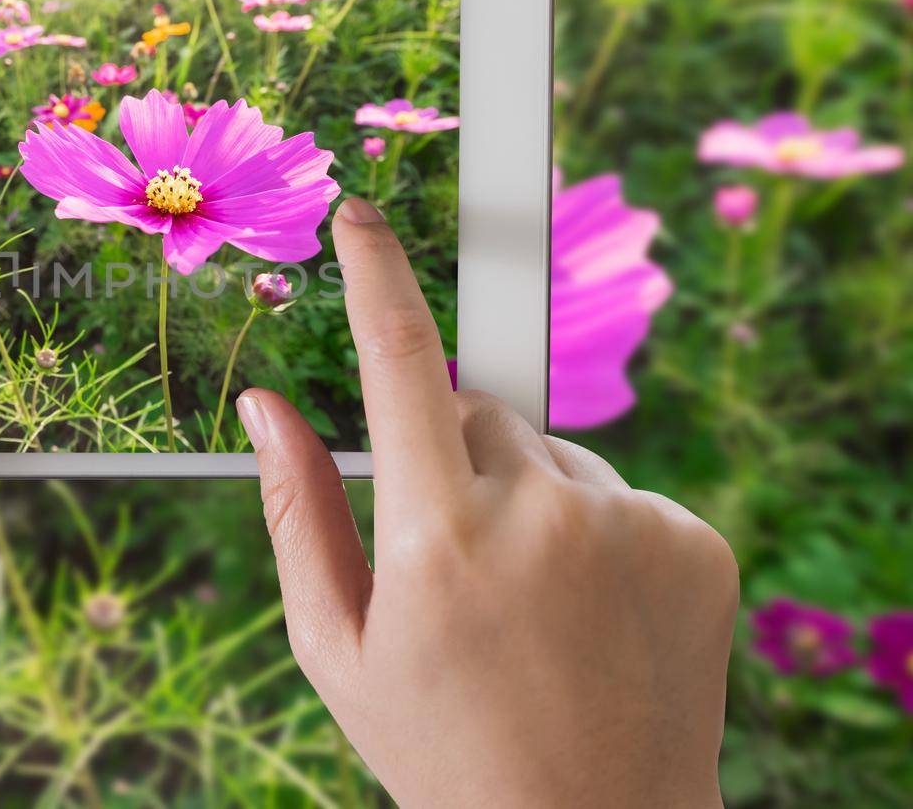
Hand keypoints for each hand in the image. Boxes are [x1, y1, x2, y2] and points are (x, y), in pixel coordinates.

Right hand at [238, 197, 736, 807]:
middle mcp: (542, 515)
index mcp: (437, 540)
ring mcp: (631, 525)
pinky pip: (619, 493)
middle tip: (451, 558)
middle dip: (451, 457)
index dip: (376, 274)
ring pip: (549, 453)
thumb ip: (294, 511)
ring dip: (527, 498)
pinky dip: (594, 530)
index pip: (398, 363)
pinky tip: (588, 614)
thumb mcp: (335, 647)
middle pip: (475, 412)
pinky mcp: (695, 541)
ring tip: (530, 605)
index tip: (361, 212)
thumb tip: (265, 404)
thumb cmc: (440, 746)